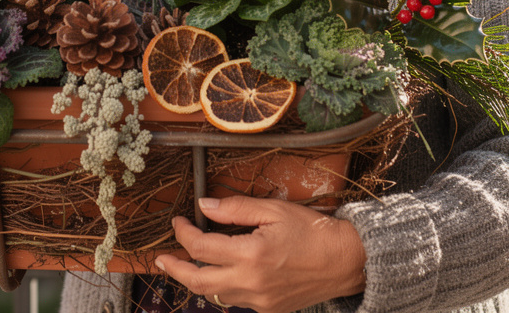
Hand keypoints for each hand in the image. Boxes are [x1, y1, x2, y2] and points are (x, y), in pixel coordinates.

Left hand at [154, 196, 366, 312]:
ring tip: (189, 264)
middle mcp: (251, 283)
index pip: (200, 247)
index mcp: (250, 255)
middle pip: (196, 281)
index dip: (183, 233)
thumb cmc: (313, 231)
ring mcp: (259, 302)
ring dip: (198, 278)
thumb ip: (235, 209)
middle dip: (173, 268)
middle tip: (162, 258)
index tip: (180, 222)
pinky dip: (225, 286)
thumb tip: (204, 206)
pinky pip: (236, 301)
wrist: (346, 261)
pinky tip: (224, 272)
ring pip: (214, 294)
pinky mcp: (269, 311)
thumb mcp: (274, 210)